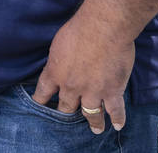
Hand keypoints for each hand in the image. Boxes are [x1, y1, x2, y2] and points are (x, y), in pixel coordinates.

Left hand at [32, 11, 134, 134]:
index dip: (40, 101)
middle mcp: (71, 86)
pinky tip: (117, 125)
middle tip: (68, 118)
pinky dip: (117, 119)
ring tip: (95, 129)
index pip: (43, 92)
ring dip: (93, 122)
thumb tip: (58, 65)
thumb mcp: (58, 44)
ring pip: (90, 114)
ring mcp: (92, 92)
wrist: (103, 28)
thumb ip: (57, 60)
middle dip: (66, 112)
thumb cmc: (79, 29)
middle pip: (66, 107)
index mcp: (55, 72)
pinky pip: (115, 110)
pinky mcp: (112, 91)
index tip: (39, 107)